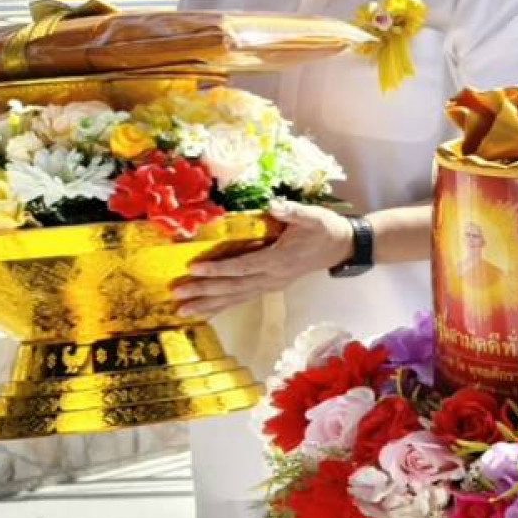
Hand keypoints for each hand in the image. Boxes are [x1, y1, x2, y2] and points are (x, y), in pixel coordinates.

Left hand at [174, 200, 352, 316]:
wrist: (340, 247)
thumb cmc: (324, 229)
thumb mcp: (312, 216)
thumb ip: (293, 212)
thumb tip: (275, 205)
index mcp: (279, 259)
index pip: (243, 266)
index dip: (218, 269)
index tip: (194, 269)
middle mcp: (272, 277)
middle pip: (233, 287)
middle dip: (204, 291)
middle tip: (176, 293)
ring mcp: (270, 285)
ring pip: (235, 298)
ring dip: (208, 304)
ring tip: (182, 311)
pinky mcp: (269, 286)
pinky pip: (241, 299)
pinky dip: (221, 307)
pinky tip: (204, 312)